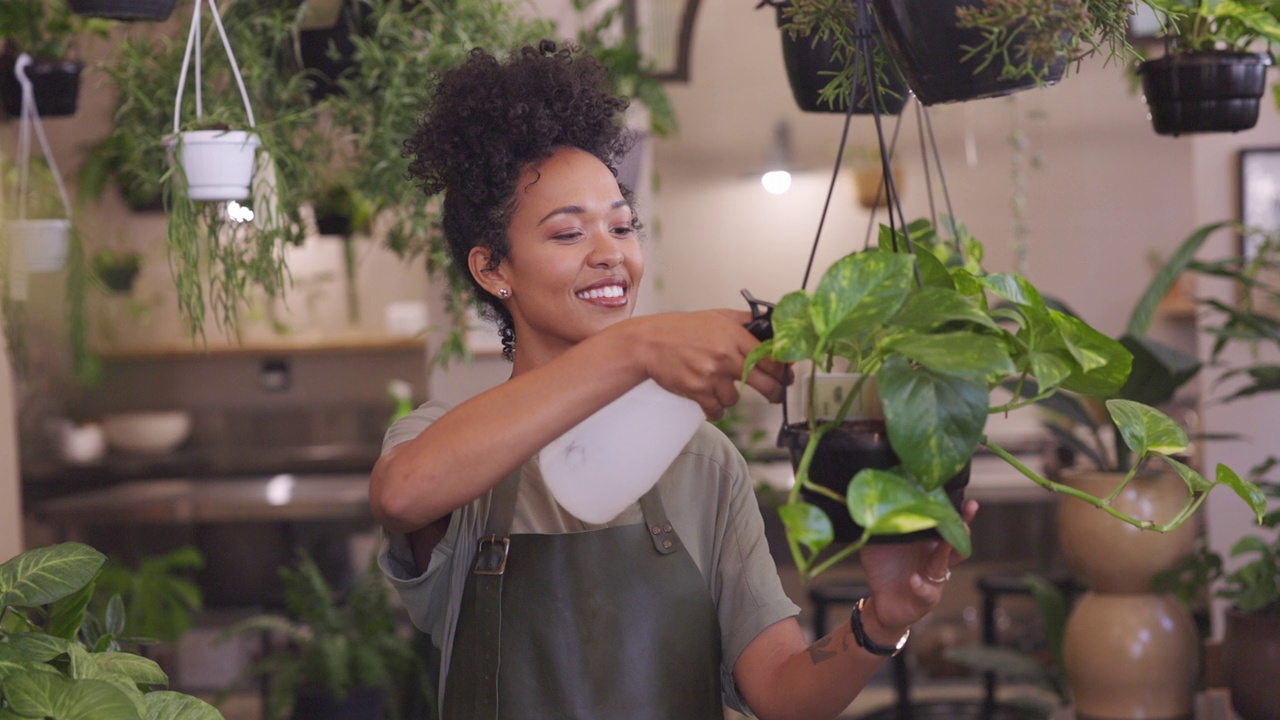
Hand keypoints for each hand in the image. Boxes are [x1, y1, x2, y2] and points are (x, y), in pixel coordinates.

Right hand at [628, 310, 787, 418]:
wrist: (649, 343)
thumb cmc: (682, 329)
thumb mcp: (717, 316)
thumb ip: (746, 321)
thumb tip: (771, 323)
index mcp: (734, 336)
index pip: (771, 359)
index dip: (782, 371)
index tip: (785, 376)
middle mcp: (725, 357)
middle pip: (765, 383)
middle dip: (774, 392)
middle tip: (776, 395)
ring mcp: (711, 376)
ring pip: (736, 399)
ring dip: (731, 396)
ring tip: (719, 385)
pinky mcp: (697, 392)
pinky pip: (717, 410)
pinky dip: (715, 408)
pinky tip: (709, 398)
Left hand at [858, 499, 978, 633]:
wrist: (883, 602)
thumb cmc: (886, 569)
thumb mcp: (881, 545)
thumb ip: (881, 528)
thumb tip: (872, 505)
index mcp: (927, 543)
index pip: (945, 526)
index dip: (956, 513)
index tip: (965, 499)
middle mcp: (935, 559)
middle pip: (955, 542)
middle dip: (962, 526)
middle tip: (967, 511)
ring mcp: (934, 579)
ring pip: (944, 563)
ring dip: (946, 551)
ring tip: (946, 541)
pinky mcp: (926, 598)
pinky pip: (925, 590)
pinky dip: (919, 585)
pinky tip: (913, 579)